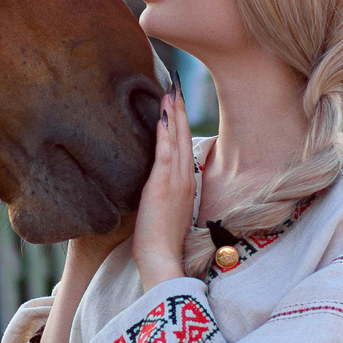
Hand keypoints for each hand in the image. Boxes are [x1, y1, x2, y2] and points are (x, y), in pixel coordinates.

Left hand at [131, 91, 193, 286]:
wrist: (161, 257)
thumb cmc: (160, 239)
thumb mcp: (165, 209)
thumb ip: (163, 191)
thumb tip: (154, 180)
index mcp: (187, 182)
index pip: (184, 144)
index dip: (181, 122)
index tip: (176, 101)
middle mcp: (186, 177)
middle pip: (183, 136)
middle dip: (179, 109)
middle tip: (176, 84)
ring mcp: (176, 180)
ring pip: (176, 139)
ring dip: (174, 113)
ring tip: (171, 90)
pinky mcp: (164, 185)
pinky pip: (165, 152)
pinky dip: (164, 132)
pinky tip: (162, 115)